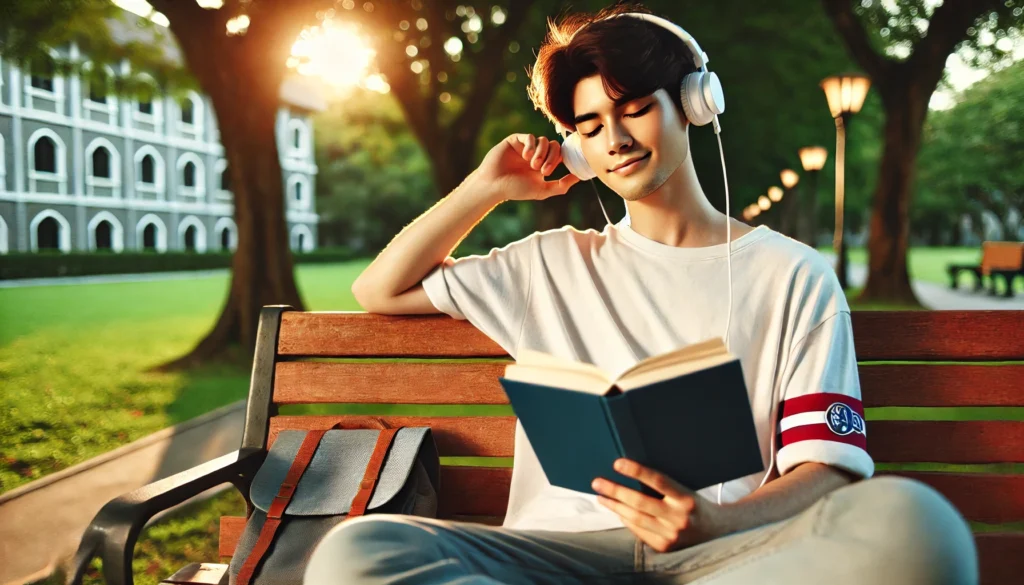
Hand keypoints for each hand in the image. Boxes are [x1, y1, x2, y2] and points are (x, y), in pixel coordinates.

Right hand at [475, 133, 580, 201]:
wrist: (494, 185)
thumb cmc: (515, 190)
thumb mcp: (542, 190)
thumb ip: (561, 185)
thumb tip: (579, 178)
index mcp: (543, 164)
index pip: (559, 154)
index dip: (561, 158)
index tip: (557, 169)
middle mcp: (535, 153)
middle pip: (554, 145)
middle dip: (551, 158)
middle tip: (543, 171)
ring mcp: (525, 146)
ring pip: (543, 140)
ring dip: (542, 153)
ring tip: (533, 165)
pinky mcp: (515, 140)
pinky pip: (530, 137)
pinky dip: (531, 146)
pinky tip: (525, 156)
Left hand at [592, 458, 733, 552]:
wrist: (717, 532)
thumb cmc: (695, 505)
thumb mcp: (685, 490)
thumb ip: (663, 486)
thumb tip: (630, 472)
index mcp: (686, 497)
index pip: (658, 480)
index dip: (637, 471)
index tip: (617, 463)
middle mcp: (679, 517)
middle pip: (640, 501)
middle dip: (615, 490)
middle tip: (597, 482)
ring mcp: (672, 535)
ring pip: (635, 518)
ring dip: (614, 506)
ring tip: (601, 496)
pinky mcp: (665, 547)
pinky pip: (639, 531)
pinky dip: (626, 519)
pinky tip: (617, 511)